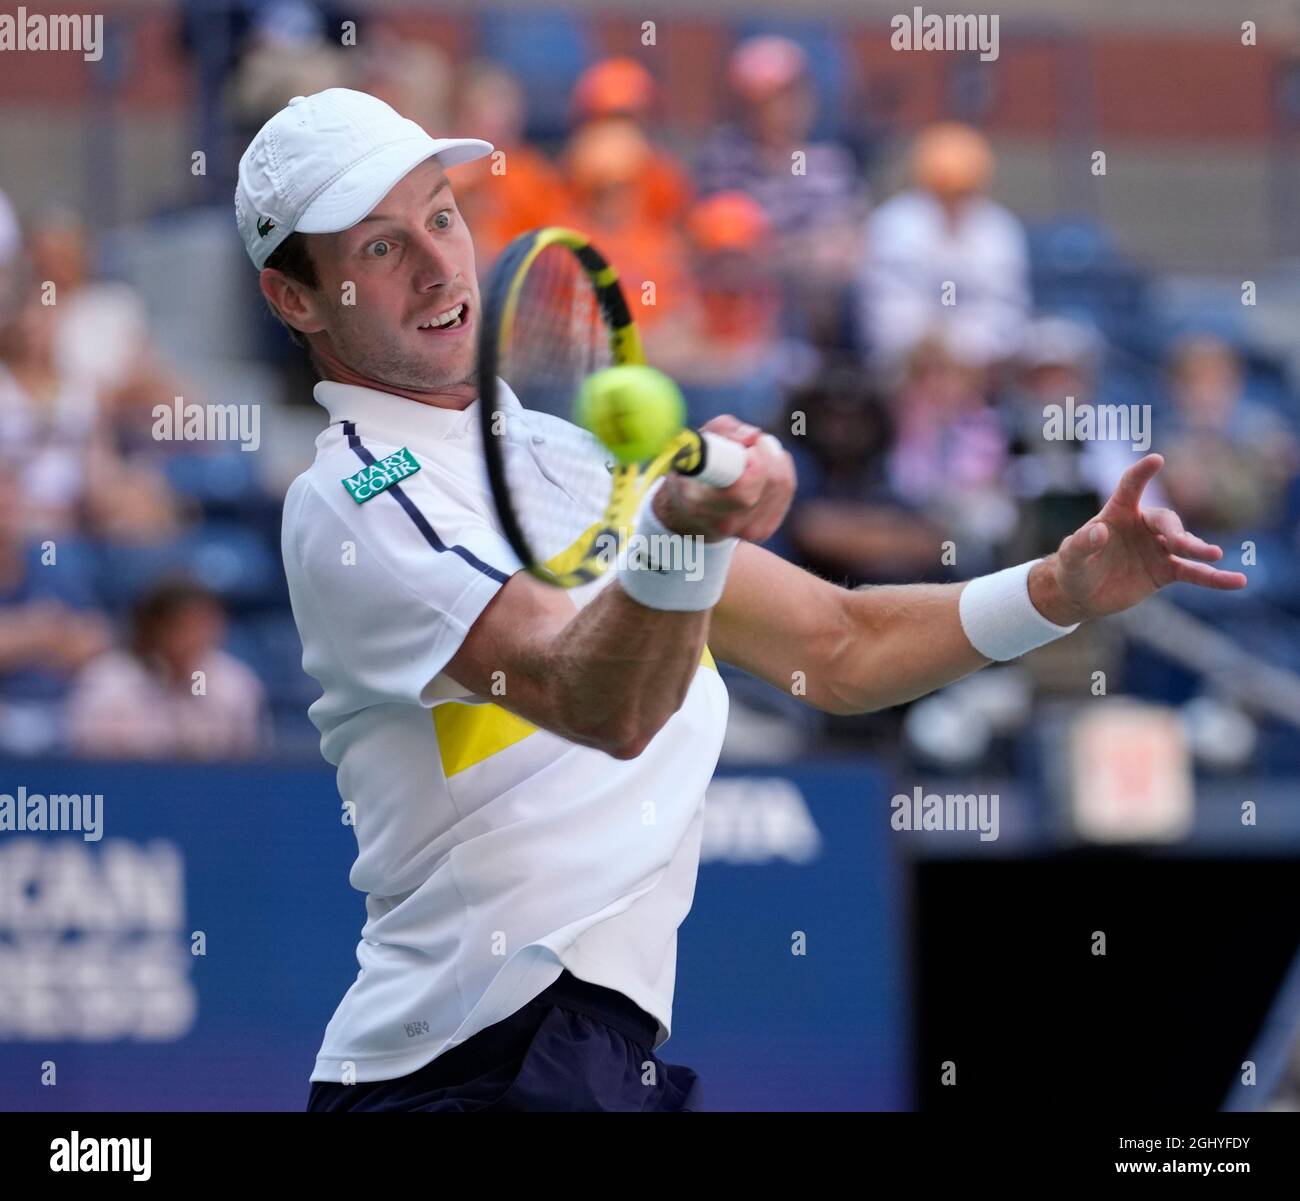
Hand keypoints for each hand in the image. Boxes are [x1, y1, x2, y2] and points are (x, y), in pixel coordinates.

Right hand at [653, 415, 794, 542]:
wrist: (690, 512)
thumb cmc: (692, 469)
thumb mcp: (696, 442)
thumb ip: (723, 430)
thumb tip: (754, 436)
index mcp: (699, 504)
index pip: (743, 491)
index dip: (755, 463)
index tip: (748, 448)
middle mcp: (724, 524)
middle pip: (772, 482)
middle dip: (766, 453)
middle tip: (750, 445)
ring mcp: (746, 532)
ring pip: (783, 484)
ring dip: (774, 458)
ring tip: (752, 455)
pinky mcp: (764, 530)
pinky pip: (788, 490)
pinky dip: (781, 469)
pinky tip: (763, 468)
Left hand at [1029, 453, 1247, 624]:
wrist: (1081, 594)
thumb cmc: (1073, 567)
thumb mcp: (1071, 557)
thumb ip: (1081, 543)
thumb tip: (1098, 530)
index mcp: (1117, 513)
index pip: (1130, 487)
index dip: (1141, 474)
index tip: (1156, 460)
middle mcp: (1142, 526)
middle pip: (1165, 521)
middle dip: (1176, 532)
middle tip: (1182, 545)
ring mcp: (1157, 548)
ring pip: (1184, 544)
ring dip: (1198, 549)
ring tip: (1214, 555)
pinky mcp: (1165, 571)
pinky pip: (1194, 572)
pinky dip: (1214, 577)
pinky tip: (1237, 581)